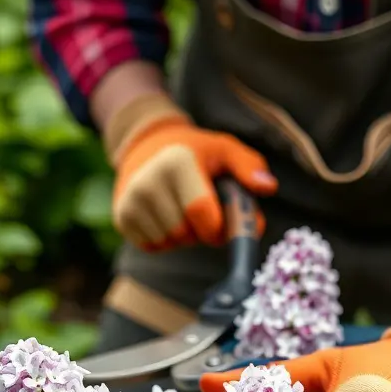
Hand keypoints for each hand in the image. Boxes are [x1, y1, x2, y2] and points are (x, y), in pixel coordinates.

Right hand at [112, 110, 276, 249]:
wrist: (146, 145)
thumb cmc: (195, 152)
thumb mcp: (224, 149)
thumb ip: (250, 167)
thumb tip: (268, 188)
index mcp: (177, 163)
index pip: (202, 215)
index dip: (218, 228)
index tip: (221, 223)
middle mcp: (148, 182)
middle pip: (186, 235)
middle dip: (201, 233)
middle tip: (202, 214)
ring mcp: (131, 201)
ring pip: (169, 244)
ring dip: (184, 238)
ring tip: (182, 211)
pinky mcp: (121, 218)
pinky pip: (153, 247)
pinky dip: (166, 240)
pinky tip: (166, 217)